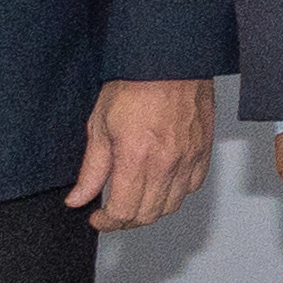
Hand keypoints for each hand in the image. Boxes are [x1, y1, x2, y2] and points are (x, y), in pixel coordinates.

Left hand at [67, 76, 216, 228]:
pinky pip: (192, 187)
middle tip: (112, 212)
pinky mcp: (203, 151)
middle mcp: (166, 163)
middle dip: (126, 220)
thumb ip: (91, 168)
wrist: (168, 60)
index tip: (98, 218)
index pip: (123, 211)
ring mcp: (188, 159)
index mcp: (136, 157)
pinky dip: (176, 193)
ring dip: (151, 210)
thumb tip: (79, 197)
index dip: (107, 222)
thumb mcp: (100, 124)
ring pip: (171, 206)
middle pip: (148, 215)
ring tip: (136, 200)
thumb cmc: (135, 83)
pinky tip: (162, 183)